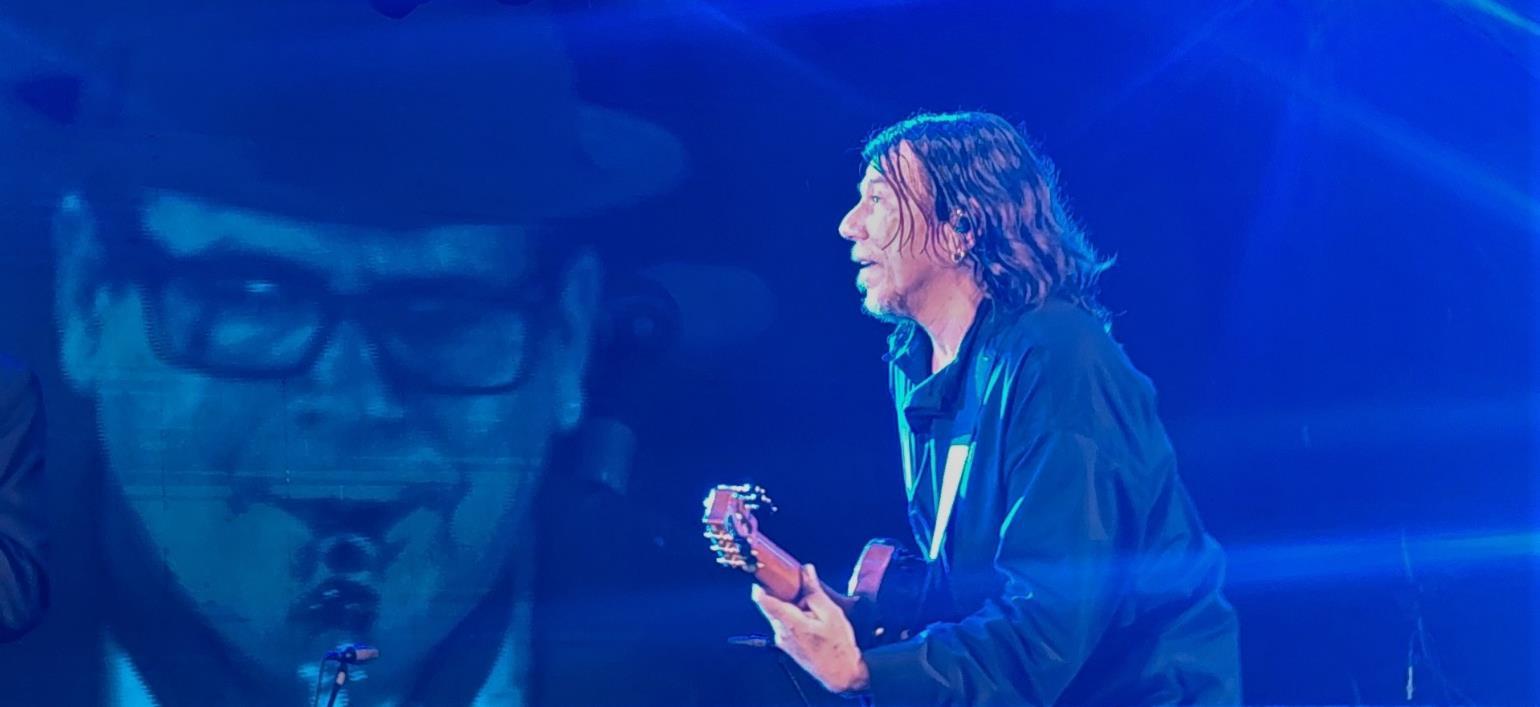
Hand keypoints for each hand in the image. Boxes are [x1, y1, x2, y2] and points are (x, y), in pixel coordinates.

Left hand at [750, 564, 869, 693]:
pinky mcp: (786, 644)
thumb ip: (815, 591)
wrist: (841, 675)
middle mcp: (780, 632)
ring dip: (790, 604)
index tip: (765, 571)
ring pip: (778, 613)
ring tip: (812, 605)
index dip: (761, 583)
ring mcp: (781, 640)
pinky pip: (783, 622)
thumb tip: (806, 570)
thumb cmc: (838, 646)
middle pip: (770, 603)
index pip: (763, 600)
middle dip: (783, 591)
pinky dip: (793, 614)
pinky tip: (811, 617)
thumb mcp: (831, 613)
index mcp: (790, 623)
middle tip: (800, 583)